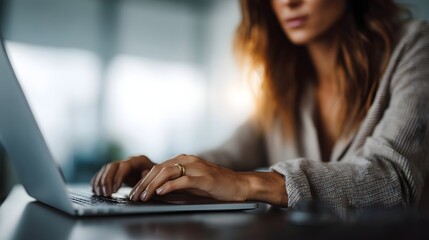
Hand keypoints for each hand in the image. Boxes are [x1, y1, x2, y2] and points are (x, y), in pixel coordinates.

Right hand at [91, 155, 154, 196]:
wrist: (156, 178)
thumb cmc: (157, 180)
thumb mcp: (156, 179)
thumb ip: (149, 177)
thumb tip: (143, 175)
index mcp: (138, 160)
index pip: (124, 167)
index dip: (117, 178)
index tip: (114, 190)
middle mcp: (128, 160)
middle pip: (111, 166)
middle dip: (106, 180)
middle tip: (106, 194)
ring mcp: (121, 165)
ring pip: (106, 169)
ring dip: (100, 182)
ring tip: (101, 194)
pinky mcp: (116, 171)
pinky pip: (103, 173)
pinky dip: (97, 181)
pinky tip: (95, 190)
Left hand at [128, 154, 288, 205]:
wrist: (239, 185)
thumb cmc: (215, 186)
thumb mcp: (192, 184)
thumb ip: (175, 183)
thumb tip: (155, 187)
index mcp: (184, 160)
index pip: (158, 168)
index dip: (144, 180)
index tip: (135, 192)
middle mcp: (189, 160)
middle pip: (160, 169)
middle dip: (144, 183)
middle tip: (135, 196)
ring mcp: (196, 167)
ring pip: (168, 172)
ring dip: (153, 185)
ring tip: (144, 196)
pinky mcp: (204, 177)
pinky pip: (183, 180)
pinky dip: (170, 186)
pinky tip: (161, 192)